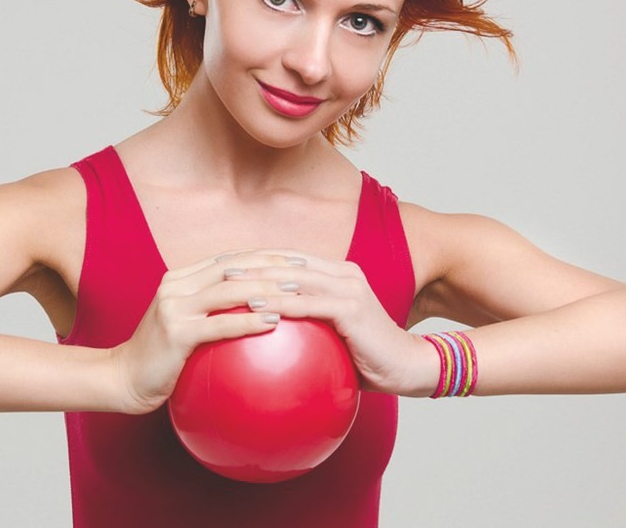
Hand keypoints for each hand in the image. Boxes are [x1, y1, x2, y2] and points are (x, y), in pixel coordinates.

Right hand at [109, 253, 303, 413]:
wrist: (121, 378)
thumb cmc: (160, 357)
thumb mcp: (184, 325)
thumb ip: (211, 311)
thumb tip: (255, 311)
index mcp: (180, 279)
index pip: (230, 259)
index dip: (263, 256)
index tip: (295, 259)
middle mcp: (176, 286)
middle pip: (232, 267)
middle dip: (271, 266)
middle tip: (304, 272)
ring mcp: (173, 307)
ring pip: (228, 290)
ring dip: (265, 290)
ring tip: (295, 293)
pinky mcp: (175, 332)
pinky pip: (219, 324)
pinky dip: (248, 321)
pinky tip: (273, 323)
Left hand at [222, 250, 433, 394]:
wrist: (408, 368)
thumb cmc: (368, 358)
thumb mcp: (334, 336)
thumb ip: (308, 327)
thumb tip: (271, 337)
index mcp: (337, 274)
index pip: (288, 259)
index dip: (256, 258)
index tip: (225, 264)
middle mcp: (343, 273)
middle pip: (286, 262)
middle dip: (250, 263)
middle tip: (218, 269)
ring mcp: (348, 288)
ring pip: (293, 278)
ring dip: (258, 279)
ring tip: (227, 284)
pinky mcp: (351, 307)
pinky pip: (307, 303)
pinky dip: (278, 303)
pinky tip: (255, 308)